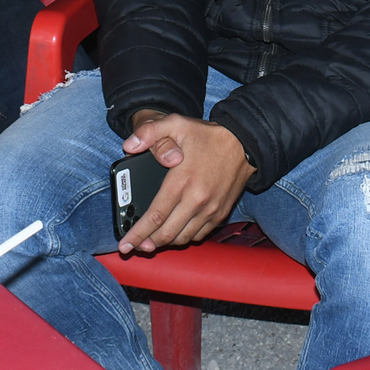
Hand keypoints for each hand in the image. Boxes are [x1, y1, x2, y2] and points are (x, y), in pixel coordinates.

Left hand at [117, 110, 254, 253]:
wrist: (244, 143)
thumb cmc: (209, 136)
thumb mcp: (177, 124)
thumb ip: (149, 132)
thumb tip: (129, 146)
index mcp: (181, 181)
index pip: (154, 216)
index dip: (137, 234)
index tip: (124, 245)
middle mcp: (196, 200)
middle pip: (166, 234)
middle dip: (147, 244)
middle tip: (135, 245)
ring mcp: (210, 210)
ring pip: (183, 238)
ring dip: (165, 243)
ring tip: (152, 240)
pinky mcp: (220, 214)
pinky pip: (199, 235)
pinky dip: (184, 237)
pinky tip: (176, 231)